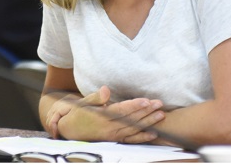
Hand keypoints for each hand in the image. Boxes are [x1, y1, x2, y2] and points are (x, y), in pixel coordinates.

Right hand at [51, 86, 165, 142]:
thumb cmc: (78, 113)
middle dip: (146, 112)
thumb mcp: (83, 103)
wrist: (69, 131)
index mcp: (101, 117)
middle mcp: (108, 128)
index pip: (121, 110)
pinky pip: (130, 140)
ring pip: (133, 129)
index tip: (146, 100)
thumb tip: (106, 90)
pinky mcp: (115, 140)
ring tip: (161, 115)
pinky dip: (142, 138)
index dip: (134, 105)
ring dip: (148, 123)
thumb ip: (96, 97)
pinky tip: (153, 134)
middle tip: (159, 105)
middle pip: (130, 119)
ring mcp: (113, 135)